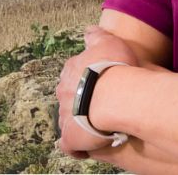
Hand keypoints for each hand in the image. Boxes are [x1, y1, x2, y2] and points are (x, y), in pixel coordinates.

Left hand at [56, 26, 139, 158]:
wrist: (114, 97)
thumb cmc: (113, 67)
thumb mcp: (107, 41)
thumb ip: (96, 35)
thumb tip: (88, 30)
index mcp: (71, 69)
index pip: (73, 72)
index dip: (86, 77)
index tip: (98, 80)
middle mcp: (63, 92)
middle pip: (69, 95)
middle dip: (80, 99)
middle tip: (100, 102)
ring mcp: (65, 115)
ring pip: (69, 119)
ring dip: (80, 121)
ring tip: (98, 123)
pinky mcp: (70, 137)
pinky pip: (69, 145)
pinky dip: (76, 147)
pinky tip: (87, 146)